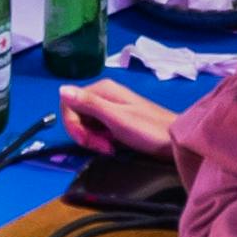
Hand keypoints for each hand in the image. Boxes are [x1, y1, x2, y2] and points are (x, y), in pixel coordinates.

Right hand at [62, 80, 187, 156]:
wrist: (175, 142)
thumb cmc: (148, 130)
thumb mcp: (116, 118)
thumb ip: (89, 104)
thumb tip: (61, 89)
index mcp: (102, 89)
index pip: (68, 102)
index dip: (72, 124)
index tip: (85, 140)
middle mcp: (103, 95)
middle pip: (76, 114)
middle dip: (83, 134)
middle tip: (100, 146)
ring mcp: (109, 108)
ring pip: (85, 124)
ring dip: (92, 139)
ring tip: (109, 147)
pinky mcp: (115, 120)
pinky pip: (96, 129)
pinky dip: (100, 140)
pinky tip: (112, 147)